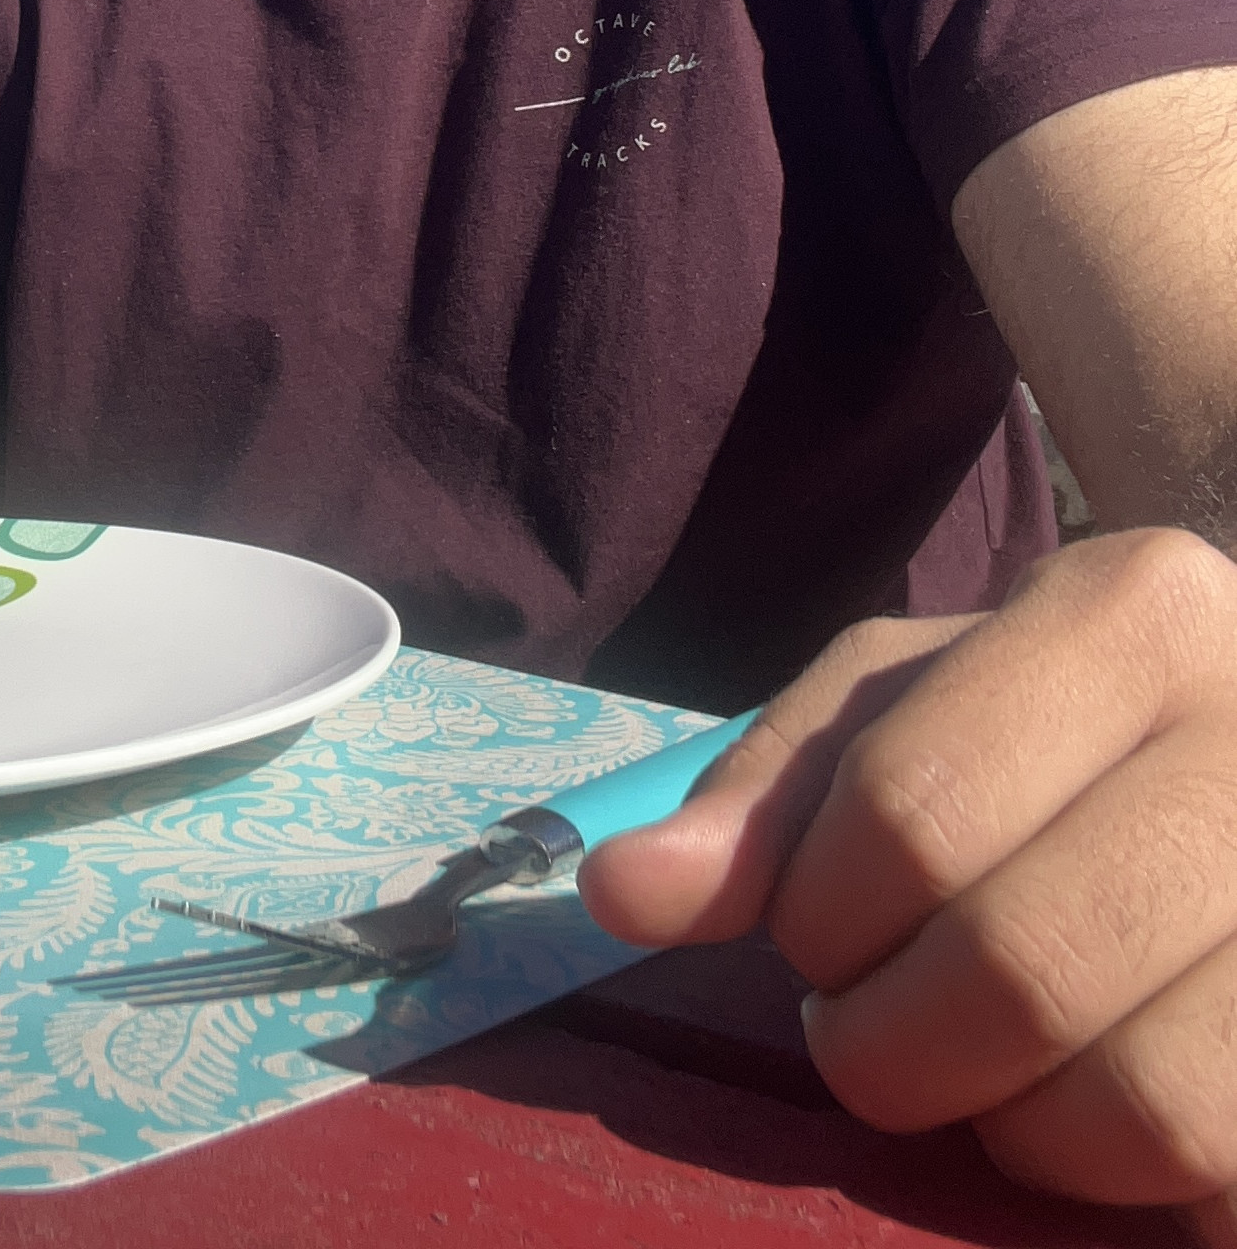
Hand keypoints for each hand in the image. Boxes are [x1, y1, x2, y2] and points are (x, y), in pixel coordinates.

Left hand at [577, 529, 1236, 1220]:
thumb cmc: (1055, 734)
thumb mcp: (906, 711)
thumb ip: (764, 797)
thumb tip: (617, 891)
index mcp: (1135, 613)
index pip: (911, 811)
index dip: (820, 913)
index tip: (813, 932)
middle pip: (1014, 969)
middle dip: (892, 1043)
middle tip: (877, 1023)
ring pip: (1136, 1104)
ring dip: (1018, 1129)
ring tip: (1000, 1065)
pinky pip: (1221, 1178)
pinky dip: (1133, 1180)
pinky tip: (1111, 1099)